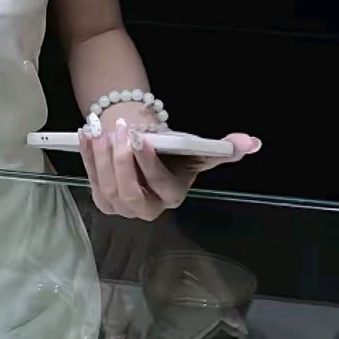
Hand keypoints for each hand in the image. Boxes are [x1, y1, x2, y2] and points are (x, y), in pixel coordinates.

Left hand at [79, 117, 260, 220]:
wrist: (144, 148)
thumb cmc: (172, 151)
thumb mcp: (197, 149)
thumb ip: (224, 148)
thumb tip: (252, 143)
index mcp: (173, 196)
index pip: (161, 185)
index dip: (149, 164)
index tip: (140, 139)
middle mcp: (147, 209)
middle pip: (129, 192)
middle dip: (121, 161)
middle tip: (118, 132)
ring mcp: (122, 207)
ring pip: (107, 187)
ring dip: (100, 157)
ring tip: (100, 130)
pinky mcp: (103, 199)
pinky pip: (91, 180)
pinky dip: (87, 157)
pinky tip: (87, 135)